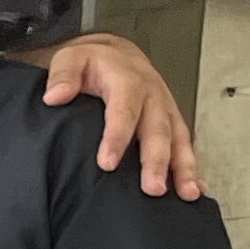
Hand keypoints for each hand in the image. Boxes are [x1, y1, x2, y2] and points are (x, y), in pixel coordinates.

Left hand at [39, 33, 203, 200]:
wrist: (115, 55)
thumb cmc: (93, 62)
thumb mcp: (72, 58)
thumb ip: (63, 75)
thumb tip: (55, 95)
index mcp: (127, 81)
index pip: (123, 110)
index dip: (117, 137)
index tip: (107, 163)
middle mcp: (152, 96)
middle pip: (157, 130)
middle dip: (157, 160)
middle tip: (153, 187)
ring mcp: (165, 109)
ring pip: (178, 139)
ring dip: (183, 167)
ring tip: (187, 193)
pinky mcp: (172, 121)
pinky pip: (184, 144)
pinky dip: (191, 167)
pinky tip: (194, 189)